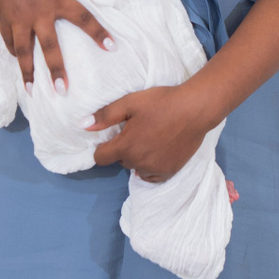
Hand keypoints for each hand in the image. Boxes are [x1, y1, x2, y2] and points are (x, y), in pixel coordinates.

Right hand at [0, 0, 108, 90]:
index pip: (82, 18)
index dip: (98, 33)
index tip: (111, 47)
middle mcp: (37, 12)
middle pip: (49, 46)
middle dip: (57, 70)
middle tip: (62, 90)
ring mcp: (17, 18)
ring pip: (23, 51)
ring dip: (27, 72)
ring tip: (31, 91)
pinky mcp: (2, 18)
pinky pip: (8, 40)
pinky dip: (13, 52)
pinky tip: (18, 61)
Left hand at [88, 84, 220, 181]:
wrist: (195, 109)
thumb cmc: (162, 102)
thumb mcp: (131, 102)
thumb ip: (105, 115)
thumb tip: (83, 126)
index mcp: (126, 146)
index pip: (100, 158)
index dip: (102, 147)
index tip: (112, 137)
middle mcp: (138, 163)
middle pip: (121, 161)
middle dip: (124, 149)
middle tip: (137, 131)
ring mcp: (155, 169)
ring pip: (137, 168)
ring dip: (138, 158)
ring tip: (150, 139)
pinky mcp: (170, 172)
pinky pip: (152, 176)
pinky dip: (152, 167)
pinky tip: (158, 151)